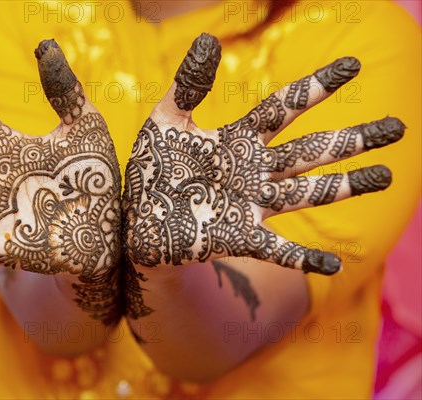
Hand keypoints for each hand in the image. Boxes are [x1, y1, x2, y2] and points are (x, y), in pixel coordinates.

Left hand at [123, 33, 403, 276]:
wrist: (136, 219)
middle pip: (311, 151)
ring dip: (346, 185)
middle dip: (352, 139)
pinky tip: (332, 264)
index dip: (317, 87)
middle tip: (395, 127)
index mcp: (239, 140)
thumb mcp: (165, 121)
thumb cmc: (151, 170)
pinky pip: (278, 248)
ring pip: (308, 192)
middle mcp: (253, 171)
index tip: (352, 66)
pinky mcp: (240, 237)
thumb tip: (209, 40)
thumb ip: (188, 85)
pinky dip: (304, 257)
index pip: (286, 107)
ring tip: (385, 175)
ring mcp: (251, 205)